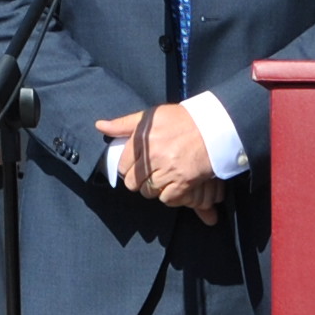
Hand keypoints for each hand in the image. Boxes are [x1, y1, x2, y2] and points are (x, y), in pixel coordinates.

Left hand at [99, 103, 222, 217]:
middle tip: (151, 173)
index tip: (139, 165)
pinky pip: (166, 198)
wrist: (214, 126)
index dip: (130, 168)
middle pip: (133, 183)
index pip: (123, 166)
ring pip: (149, 192)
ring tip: (163, 177)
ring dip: (154, 188)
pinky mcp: (183, 182)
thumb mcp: (150, 116)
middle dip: (139, 180)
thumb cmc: (181, 120)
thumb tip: (99, 125)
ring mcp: (168, 171)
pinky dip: (169, 194)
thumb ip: (123, 124)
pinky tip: (174, 184)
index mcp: (141, 140)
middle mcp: (152, 157)